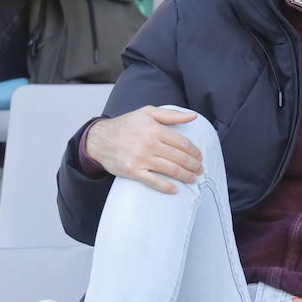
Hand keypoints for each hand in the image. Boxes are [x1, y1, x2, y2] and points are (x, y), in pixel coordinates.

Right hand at [84, 106, 203, 193]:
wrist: (100, 139)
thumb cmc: (125, 125)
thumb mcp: (147, 112)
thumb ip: (171, 114)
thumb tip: (193, 116)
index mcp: (155, 129)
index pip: (182, 143)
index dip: (195, 151)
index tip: (200, 157)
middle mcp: (149, 144)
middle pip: (179, 157)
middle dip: (194, 165)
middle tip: (200, 170)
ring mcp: (141, 159)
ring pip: (170, 170)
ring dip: (186, 176)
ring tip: (193, 179)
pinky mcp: (132, 171)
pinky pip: (153, 181)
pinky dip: (166, 187)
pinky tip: (176, 189)